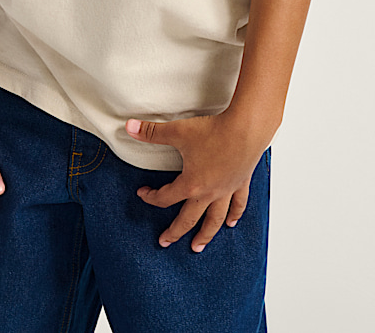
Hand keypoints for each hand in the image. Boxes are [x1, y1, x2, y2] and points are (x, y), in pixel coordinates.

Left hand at [126, 113, 265, 252]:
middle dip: (175, 232)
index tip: (142, 193)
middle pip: (188, 218)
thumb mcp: (178, 131)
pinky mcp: (240, 183)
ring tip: (198, 247)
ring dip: (205, 234)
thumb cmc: (214, 131)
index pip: (165, 197)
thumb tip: (129, 127)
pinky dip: (234, 216)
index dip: (151, 197)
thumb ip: (151, 132)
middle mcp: (209, 193)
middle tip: (164, 242)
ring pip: (214, 219)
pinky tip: (231, 224)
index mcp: (191, 184)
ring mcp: (226, 190)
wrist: (245, 129)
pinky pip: (238, 205)